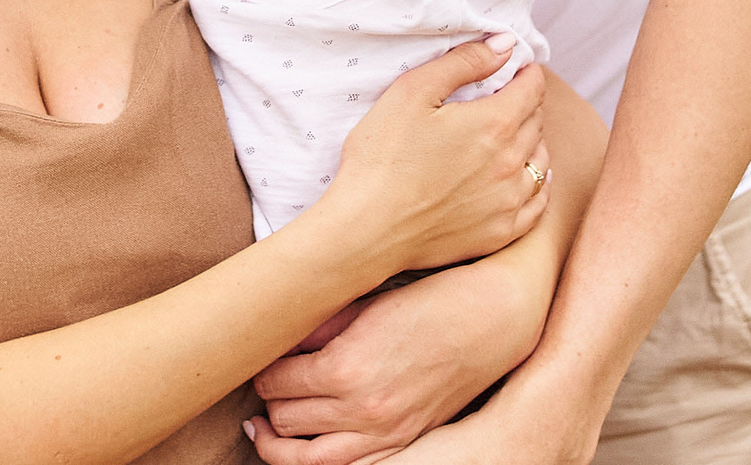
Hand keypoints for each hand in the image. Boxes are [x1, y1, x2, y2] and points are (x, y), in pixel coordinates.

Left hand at [246, 258, 545, 463]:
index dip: (261, 370)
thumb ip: (318, 326)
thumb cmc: (430, 301)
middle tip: (266, 385)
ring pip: (308, 460)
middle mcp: (361, 409)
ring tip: (266, 430)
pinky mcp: (404, 442)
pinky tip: (309, 448)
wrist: (490, 321)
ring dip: (280, 445)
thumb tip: (280, 340)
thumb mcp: (364, 304)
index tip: (260, 359)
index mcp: (344, 367)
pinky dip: (320, 464)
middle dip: (268, 402)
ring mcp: (385, 433)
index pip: (274, 382)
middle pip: (285, 421)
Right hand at [313, 38, 548, 276]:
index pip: (532, 90)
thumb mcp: (413, 92)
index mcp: (494, 124)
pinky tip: (531, 178)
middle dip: (527, 104)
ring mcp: (509, 202)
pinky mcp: (500, 233)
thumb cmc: (382, 157)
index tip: (520, 69)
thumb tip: (505, 45)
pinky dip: (538, 184)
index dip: (527, 74)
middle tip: (511, 97)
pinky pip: (537, 204)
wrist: (367, 229)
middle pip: (536, 122)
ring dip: (533, 141)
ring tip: (517, 133)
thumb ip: (462, 63)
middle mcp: (512, 163)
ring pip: (541, 161)